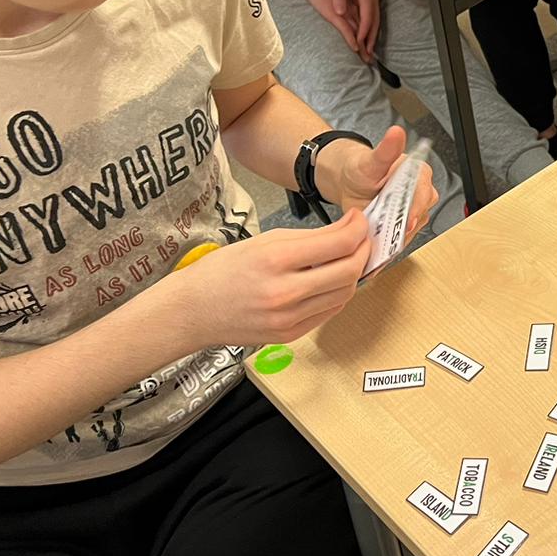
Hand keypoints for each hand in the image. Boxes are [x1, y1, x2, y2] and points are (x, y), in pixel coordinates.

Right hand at [172, 211, 371, 345]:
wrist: (192, 311)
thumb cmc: (223, 270)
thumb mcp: (264, 241)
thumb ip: (309, 237)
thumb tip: (347, 229)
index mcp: (276, 259)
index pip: (339, 244)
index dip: (358, 229)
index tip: (359, 220)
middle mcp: (285, 292)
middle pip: (349, 271)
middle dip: (364, 250)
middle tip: (361, 238)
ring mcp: (288, 318)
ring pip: (345, 294)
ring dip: (354, 273)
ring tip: (349, 257)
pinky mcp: (290, 335)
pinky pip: (329, 312)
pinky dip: (338, 293)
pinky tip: (332, 280)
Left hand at [317, 127, 439, 239]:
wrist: (348, 183)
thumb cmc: (361, 169)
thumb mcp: (371, 160)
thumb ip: (385, 149)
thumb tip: (396, 132)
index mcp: (418, 173)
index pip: (425, 193)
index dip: (416, 209)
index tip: (406, 220)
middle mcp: (421, 191)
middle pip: (421, 213)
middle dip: (404, 225)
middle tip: (389, 233)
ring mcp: (413, 210)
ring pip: (413, 228)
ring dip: (398, 235)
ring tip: (380, 237)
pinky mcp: (403, 225)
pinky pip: (403, 237)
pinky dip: (392, 243)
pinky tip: (380, 243)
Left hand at [328, 0, 379, 61]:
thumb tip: (340, 12)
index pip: (367, 18)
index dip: (363, 33)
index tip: (360, 45)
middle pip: (375, 22)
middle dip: (371, 39)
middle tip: (369, 55)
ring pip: (376, 19)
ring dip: (373, 34)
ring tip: (370, 49)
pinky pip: (373, 14)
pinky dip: (372, 26)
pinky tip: (368, 32)